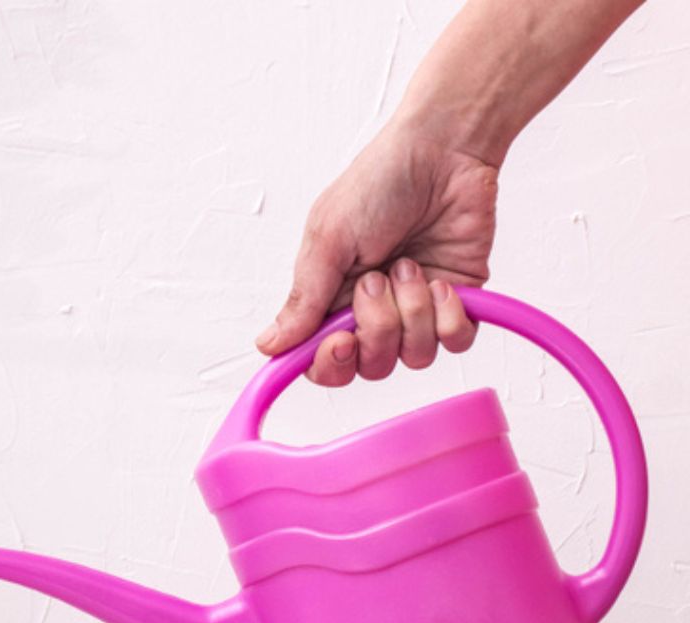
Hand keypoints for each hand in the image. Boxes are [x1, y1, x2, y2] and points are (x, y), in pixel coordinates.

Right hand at [255, 122, 499, 385]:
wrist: (445, 152)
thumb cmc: (379, 184)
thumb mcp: (328, 238)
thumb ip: (303, 299)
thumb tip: (268, 345)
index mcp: (331, 299)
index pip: (323, 360)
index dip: (330, 363)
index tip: (340, 340)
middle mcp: (372, 312)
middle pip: (370, 365)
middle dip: (376, 327)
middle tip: (376, 279)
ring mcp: (415, 310)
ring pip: (413, 357)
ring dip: (413, 312)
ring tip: (411, 265)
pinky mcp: (458, 303)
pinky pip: (455, 342)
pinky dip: (450, 317)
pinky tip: (442, 282)